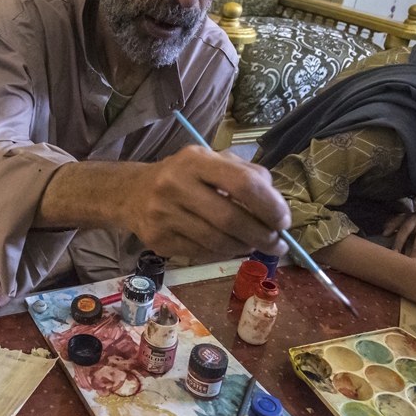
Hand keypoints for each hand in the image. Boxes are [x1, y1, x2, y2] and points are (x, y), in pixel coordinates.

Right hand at [123, 146, 289, 262]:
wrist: (132, 193)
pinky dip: (222, 254)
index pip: (243, 184)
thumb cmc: (183, 176)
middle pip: (231, 219)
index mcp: (195, 160)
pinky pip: (202, 254)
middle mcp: (175, 184)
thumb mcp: (212, 162)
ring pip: (218, 242)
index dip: (270, 206)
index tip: (284, 221)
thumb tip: (277, 209)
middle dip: (262, 235)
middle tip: (277, 244)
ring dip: (244, 247)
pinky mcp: (158, 240)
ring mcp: (163, 214)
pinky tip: (228, 248)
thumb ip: (247, 176)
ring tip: (253, 244)